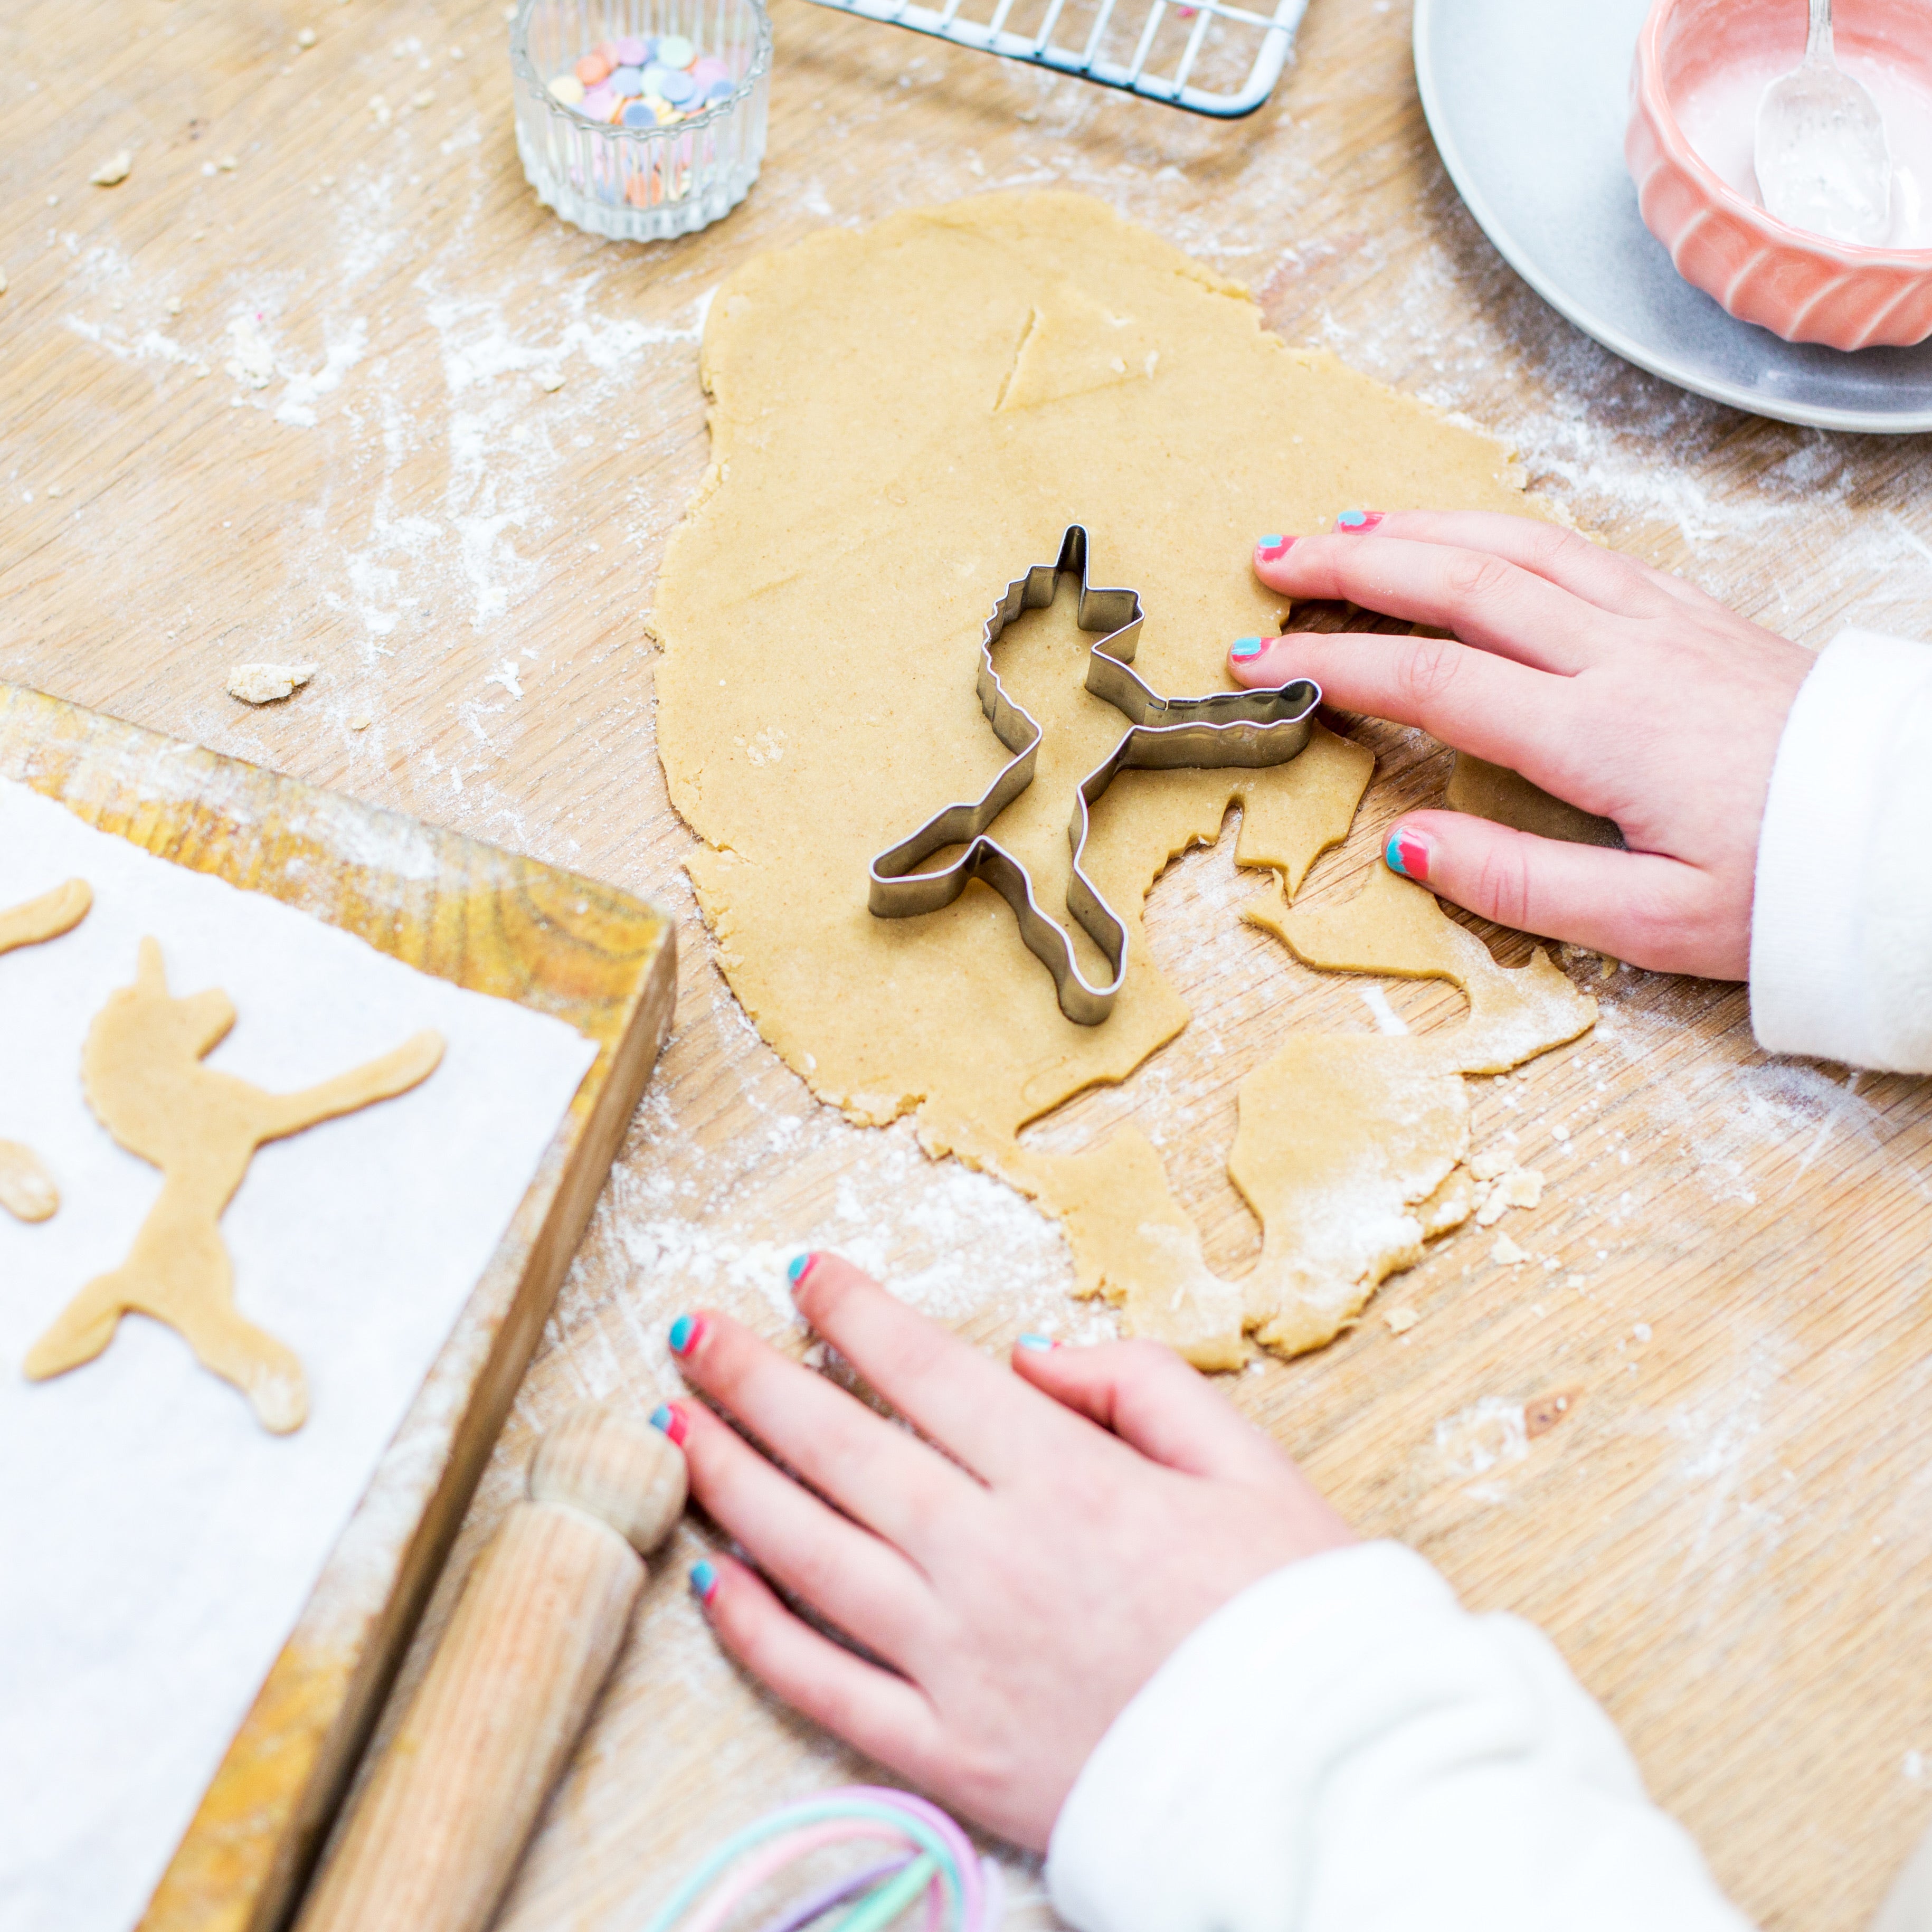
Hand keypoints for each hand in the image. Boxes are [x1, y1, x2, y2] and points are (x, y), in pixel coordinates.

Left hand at [661, 1255, 1351, 1850]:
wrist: (1325, 1784)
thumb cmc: (1295, 1614)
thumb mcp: (1244, 1460)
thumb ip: (1134, 1384)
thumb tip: (1026, 1356)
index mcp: (1064, 1478)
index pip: (923, 1370)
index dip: (850, 1312)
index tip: (801, 1273)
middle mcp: (989, 1559)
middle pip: (838, 1450)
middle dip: (752, 1380)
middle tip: (690, 1331)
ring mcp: (958, 1661)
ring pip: (808, 1555)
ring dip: (729, 1484)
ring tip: (672, 1429)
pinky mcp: (950, 1756)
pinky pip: (825, 1687)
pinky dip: (758, 1636)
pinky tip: (712, 1587)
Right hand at [1226, 512, 1814, 978]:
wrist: (1903, 825)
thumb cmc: (1784, 882)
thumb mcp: (1652, 924)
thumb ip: (1520, 884)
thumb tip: (1407, 843)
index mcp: (1600, 733)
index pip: (1437, 680)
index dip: (1337, 665)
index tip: (1263, 666)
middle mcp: (1620, 653)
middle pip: (1463, 580)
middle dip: (1354, 564)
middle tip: (1273, 560)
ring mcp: (1656, 618)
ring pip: (1516, 543)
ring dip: (1417, 527)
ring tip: (1342, 527)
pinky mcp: (1686, 610)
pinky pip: (1572, 545)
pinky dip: (1497, 527)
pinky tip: (1461, 532)